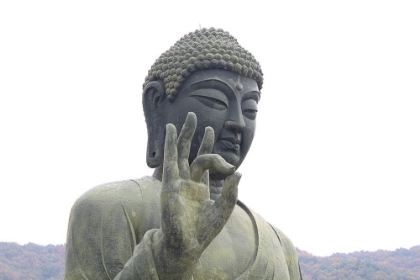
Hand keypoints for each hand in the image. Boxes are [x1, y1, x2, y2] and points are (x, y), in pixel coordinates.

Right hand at [154, 112, 240, 278]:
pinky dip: (171, 144)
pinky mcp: (170, 183)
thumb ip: (232, 191)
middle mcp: (188, 181)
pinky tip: (172, 130)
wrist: (188, 244)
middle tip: (196, 117)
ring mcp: (178, 181)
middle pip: (190, 153)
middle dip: (194, 135)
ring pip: (180, 153)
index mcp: (199, 187)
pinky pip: (171, 160)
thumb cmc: (204, 231)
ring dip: (184, 135)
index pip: (204, 162)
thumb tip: (239, 172)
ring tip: (188, 117)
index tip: (217, 142)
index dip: (211, 150)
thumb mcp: (224, 209)